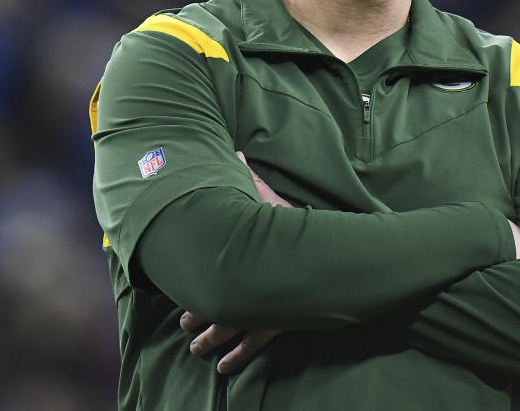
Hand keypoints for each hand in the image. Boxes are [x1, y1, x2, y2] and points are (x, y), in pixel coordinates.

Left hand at [176, 151, 288, 373]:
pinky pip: (259, 341)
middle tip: (183, 324)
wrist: (342, 251)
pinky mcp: (284, 318)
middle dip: (199, 316)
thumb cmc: (301, 223)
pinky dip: (242, 355)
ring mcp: (270, 304)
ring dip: (214, 340)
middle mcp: (255, 282)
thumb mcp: (273, 199)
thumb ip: (251, 179)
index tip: (177, 296)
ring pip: (235, 327)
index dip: (192, 287)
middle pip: (220, 303)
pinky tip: (227, 367)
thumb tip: (235, 153)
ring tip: (197, 350)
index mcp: (248, 253)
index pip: (213, 272)